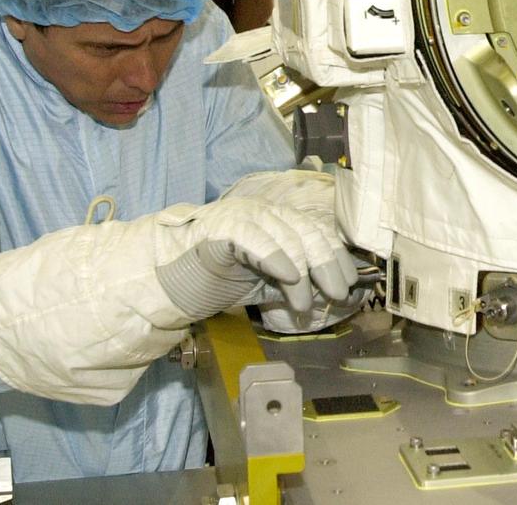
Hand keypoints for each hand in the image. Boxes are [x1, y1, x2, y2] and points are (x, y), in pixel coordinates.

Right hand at [155, 172, 357, 319]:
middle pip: (308, 231)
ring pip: (286, 235)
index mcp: (277, 221)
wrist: (167, 281)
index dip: (337, 257)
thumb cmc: (216, 280)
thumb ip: (295, 283)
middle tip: (337, 294)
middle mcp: (263, 212)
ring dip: (302, 273)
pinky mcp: (222, 228)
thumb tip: (333, 293)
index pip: (318, 231)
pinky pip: (256, 238)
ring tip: (304, 304)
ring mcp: (242, 216)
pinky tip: (288, 277)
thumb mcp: (264, 282)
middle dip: (327, 265)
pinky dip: (276, 257)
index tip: (350, 285)